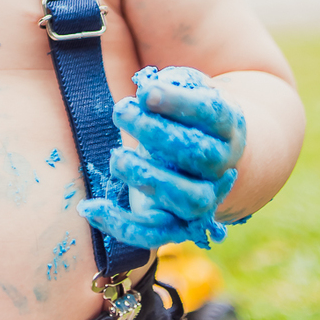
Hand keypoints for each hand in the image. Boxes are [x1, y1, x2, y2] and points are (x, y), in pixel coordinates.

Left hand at [78, 65, 246, 250]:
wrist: (210, 159)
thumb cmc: (187, 117)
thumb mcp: (186, 91)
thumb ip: (170, 86)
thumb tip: (145, 88)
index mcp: (228, 126)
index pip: (212, 113)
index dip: (180, 102)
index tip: (146, 93)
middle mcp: (224, 166)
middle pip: (201, 155)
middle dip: (158, 133)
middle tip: (121, 112)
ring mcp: (205, 199)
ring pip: (189, 199)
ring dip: (149, 178)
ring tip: (117, 158)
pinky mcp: (178, 225)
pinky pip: (156, 234)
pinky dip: (123, 226)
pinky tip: (91, 208)